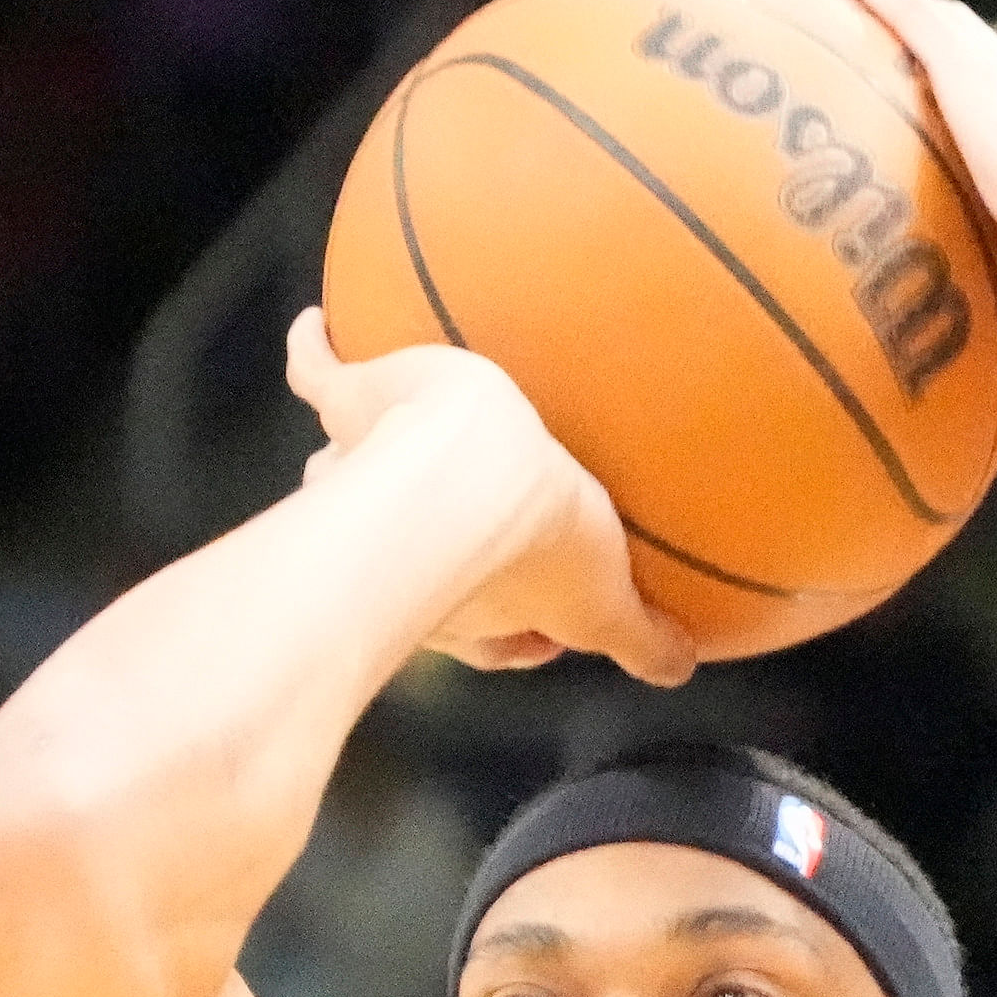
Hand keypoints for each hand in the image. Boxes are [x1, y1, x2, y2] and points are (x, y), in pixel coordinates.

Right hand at [285, 309, 695, 685]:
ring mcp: (363, 472)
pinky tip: (318, 324)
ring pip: (350, 477)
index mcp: (468, 605)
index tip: (542, 633)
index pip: (488, 637)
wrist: (472, 471)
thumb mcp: (605, 605)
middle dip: (434, 558)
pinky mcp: (351, 403)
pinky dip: (317, 351)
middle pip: (412, 560)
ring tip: (389, 433)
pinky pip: (320, 371)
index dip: (514, 638)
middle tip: (474, 536)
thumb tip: (680, 672)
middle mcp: (400, 546)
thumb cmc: (535, 543)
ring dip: (362, 465)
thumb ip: (640, 639)